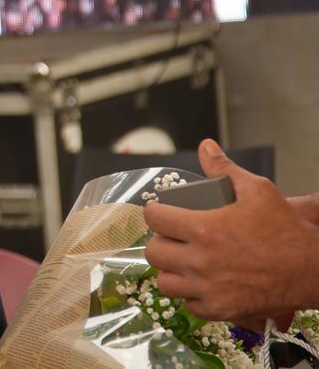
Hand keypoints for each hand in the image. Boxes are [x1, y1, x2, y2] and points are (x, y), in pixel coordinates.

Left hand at [145, 139, 318, 320]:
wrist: (311, 269)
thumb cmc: (285, 229)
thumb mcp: (257, 190)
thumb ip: (224, 169)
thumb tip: (206, 146)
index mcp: (204, 229)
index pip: (155, 219)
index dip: (155, 212)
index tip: (161, 211)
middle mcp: (200, 261)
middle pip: (153, 252)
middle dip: (160, 241)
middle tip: (172, 237)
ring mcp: (208, 289)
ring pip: (164, 283)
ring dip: (170, 270)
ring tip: (182, 261)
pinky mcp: (219, 310)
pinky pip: (188, 305)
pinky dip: (190, 294)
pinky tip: (201, 282)